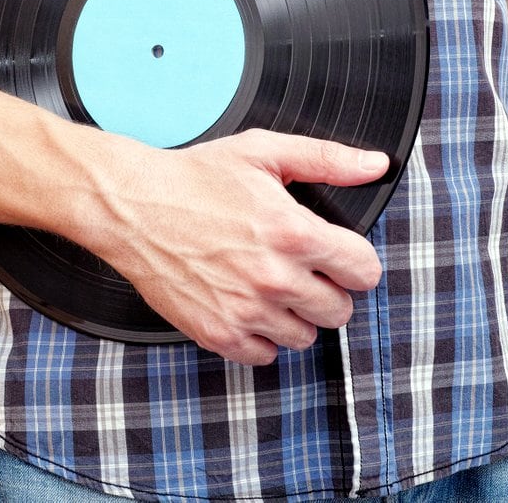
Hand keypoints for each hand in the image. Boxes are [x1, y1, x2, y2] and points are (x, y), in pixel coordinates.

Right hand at [80, 129, 387, 364]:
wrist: (133, 207)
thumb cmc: (194, 179)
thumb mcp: (264, 153)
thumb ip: (327, 159)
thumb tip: (374, 165)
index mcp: (294, 233)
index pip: (365, 272)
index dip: (355, 262)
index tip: (339, 256)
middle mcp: (275, 277)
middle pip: (340, 311)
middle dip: (327, 290)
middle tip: (300, 269)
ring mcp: (246, 310)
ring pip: (305, 337)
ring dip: (295, 315)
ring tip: (268, 285)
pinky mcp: (218, 333)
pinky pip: (265, 355)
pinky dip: (261, 335)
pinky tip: (246, 304)